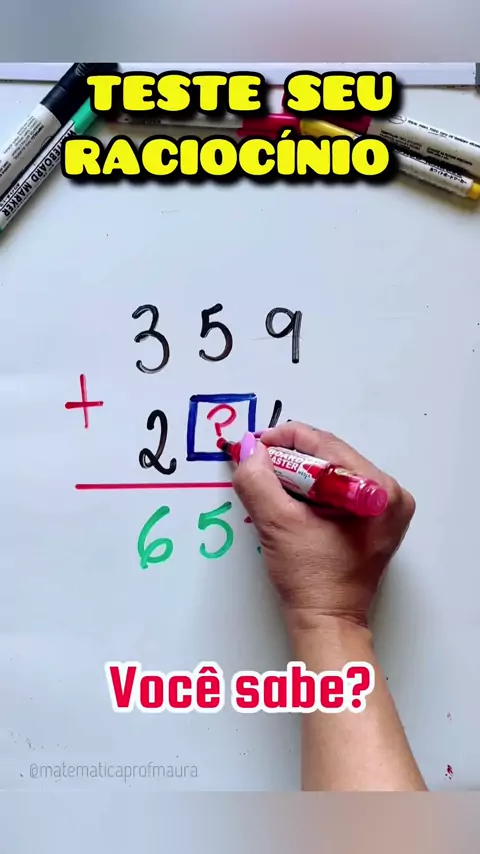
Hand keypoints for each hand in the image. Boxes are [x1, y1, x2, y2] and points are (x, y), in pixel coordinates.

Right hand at [232, 423, 414, 631]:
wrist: (327, 622)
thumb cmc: (310, 580)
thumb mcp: (277, 524)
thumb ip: (258, 480)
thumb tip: (248, 449)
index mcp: (378, 491)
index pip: (326, 445)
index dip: (284, 440)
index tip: (253, 446)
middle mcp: (389, 495)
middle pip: (330, 456)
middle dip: (290, 459)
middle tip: (257, 464)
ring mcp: (385, 508)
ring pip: (331, 471)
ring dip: (298, 473)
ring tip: (270, 483)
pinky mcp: (374, 520)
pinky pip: (337, 489)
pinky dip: (311, 489)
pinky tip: (290, 499)